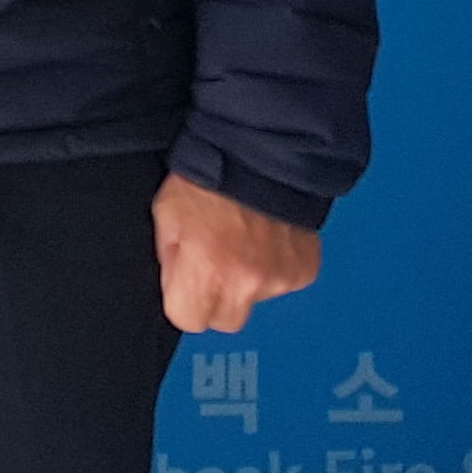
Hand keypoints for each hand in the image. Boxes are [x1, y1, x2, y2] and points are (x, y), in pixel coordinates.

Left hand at [152, 172, 320, 332]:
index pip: (189, 321)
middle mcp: (248, 281)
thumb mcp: (166, 215)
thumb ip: (169, 259)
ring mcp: (281, 278)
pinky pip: (283, 284)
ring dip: (247, 280)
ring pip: (256, 301)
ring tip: (240, 239)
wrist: (260, 152)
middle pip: (226, 320)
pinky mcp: (305, 270)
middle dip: (215, 298)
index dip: (184, 300)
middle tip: (213, 261)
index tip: (185, 281)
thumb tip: (175, 287)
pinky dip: (274, 267)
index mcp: (208, 271)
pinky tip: (265, 238)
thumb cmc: (207, 178)